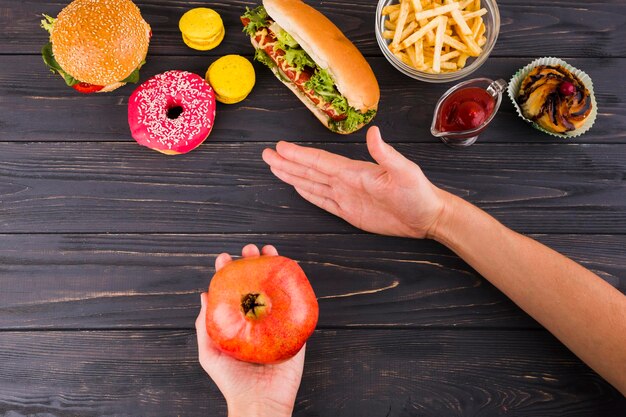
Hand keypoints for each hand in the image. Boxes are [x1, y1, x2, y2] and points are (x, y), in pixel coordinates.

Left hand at [195, 244, 303, 416]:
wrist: (260, 401)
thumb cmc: (232, 381)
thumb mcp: (210, 352)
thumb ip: (205, 325)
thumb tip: (204, 295)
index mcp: (239, 322)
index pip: (234, 291)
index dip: (229, 272)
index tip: (224, 258)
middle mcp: (259, 319)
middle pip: (257, 284)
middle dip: (253, 263)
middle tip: (249, 250)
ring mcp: (278, 323)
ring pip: (278, 288)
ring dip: (275, 267)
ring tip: (269, 251)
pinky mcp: (296, 330)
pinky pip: (299, 304)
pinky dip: (298, 285)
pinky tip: (293, 270)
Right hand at [262, 126, 444, 238]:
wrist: (426, 216)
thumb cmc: (418, 193)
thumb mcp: (404, 172)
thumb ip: (386, 154)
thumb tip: (374, 132)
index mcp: (354, 171)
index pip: (320, 162)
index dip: (299, 156)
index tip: (280, 148)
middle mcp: (346, 181)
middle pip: (310, 170)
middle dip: (287, 163)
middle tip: (266, 154)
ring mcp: (346, 196)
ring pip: (312, 184)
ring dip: (293, 175)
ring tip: (274, 167)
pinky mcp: (349, 212)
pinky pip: (322, 201)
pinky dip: (307, 193)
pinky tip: (297, 186)